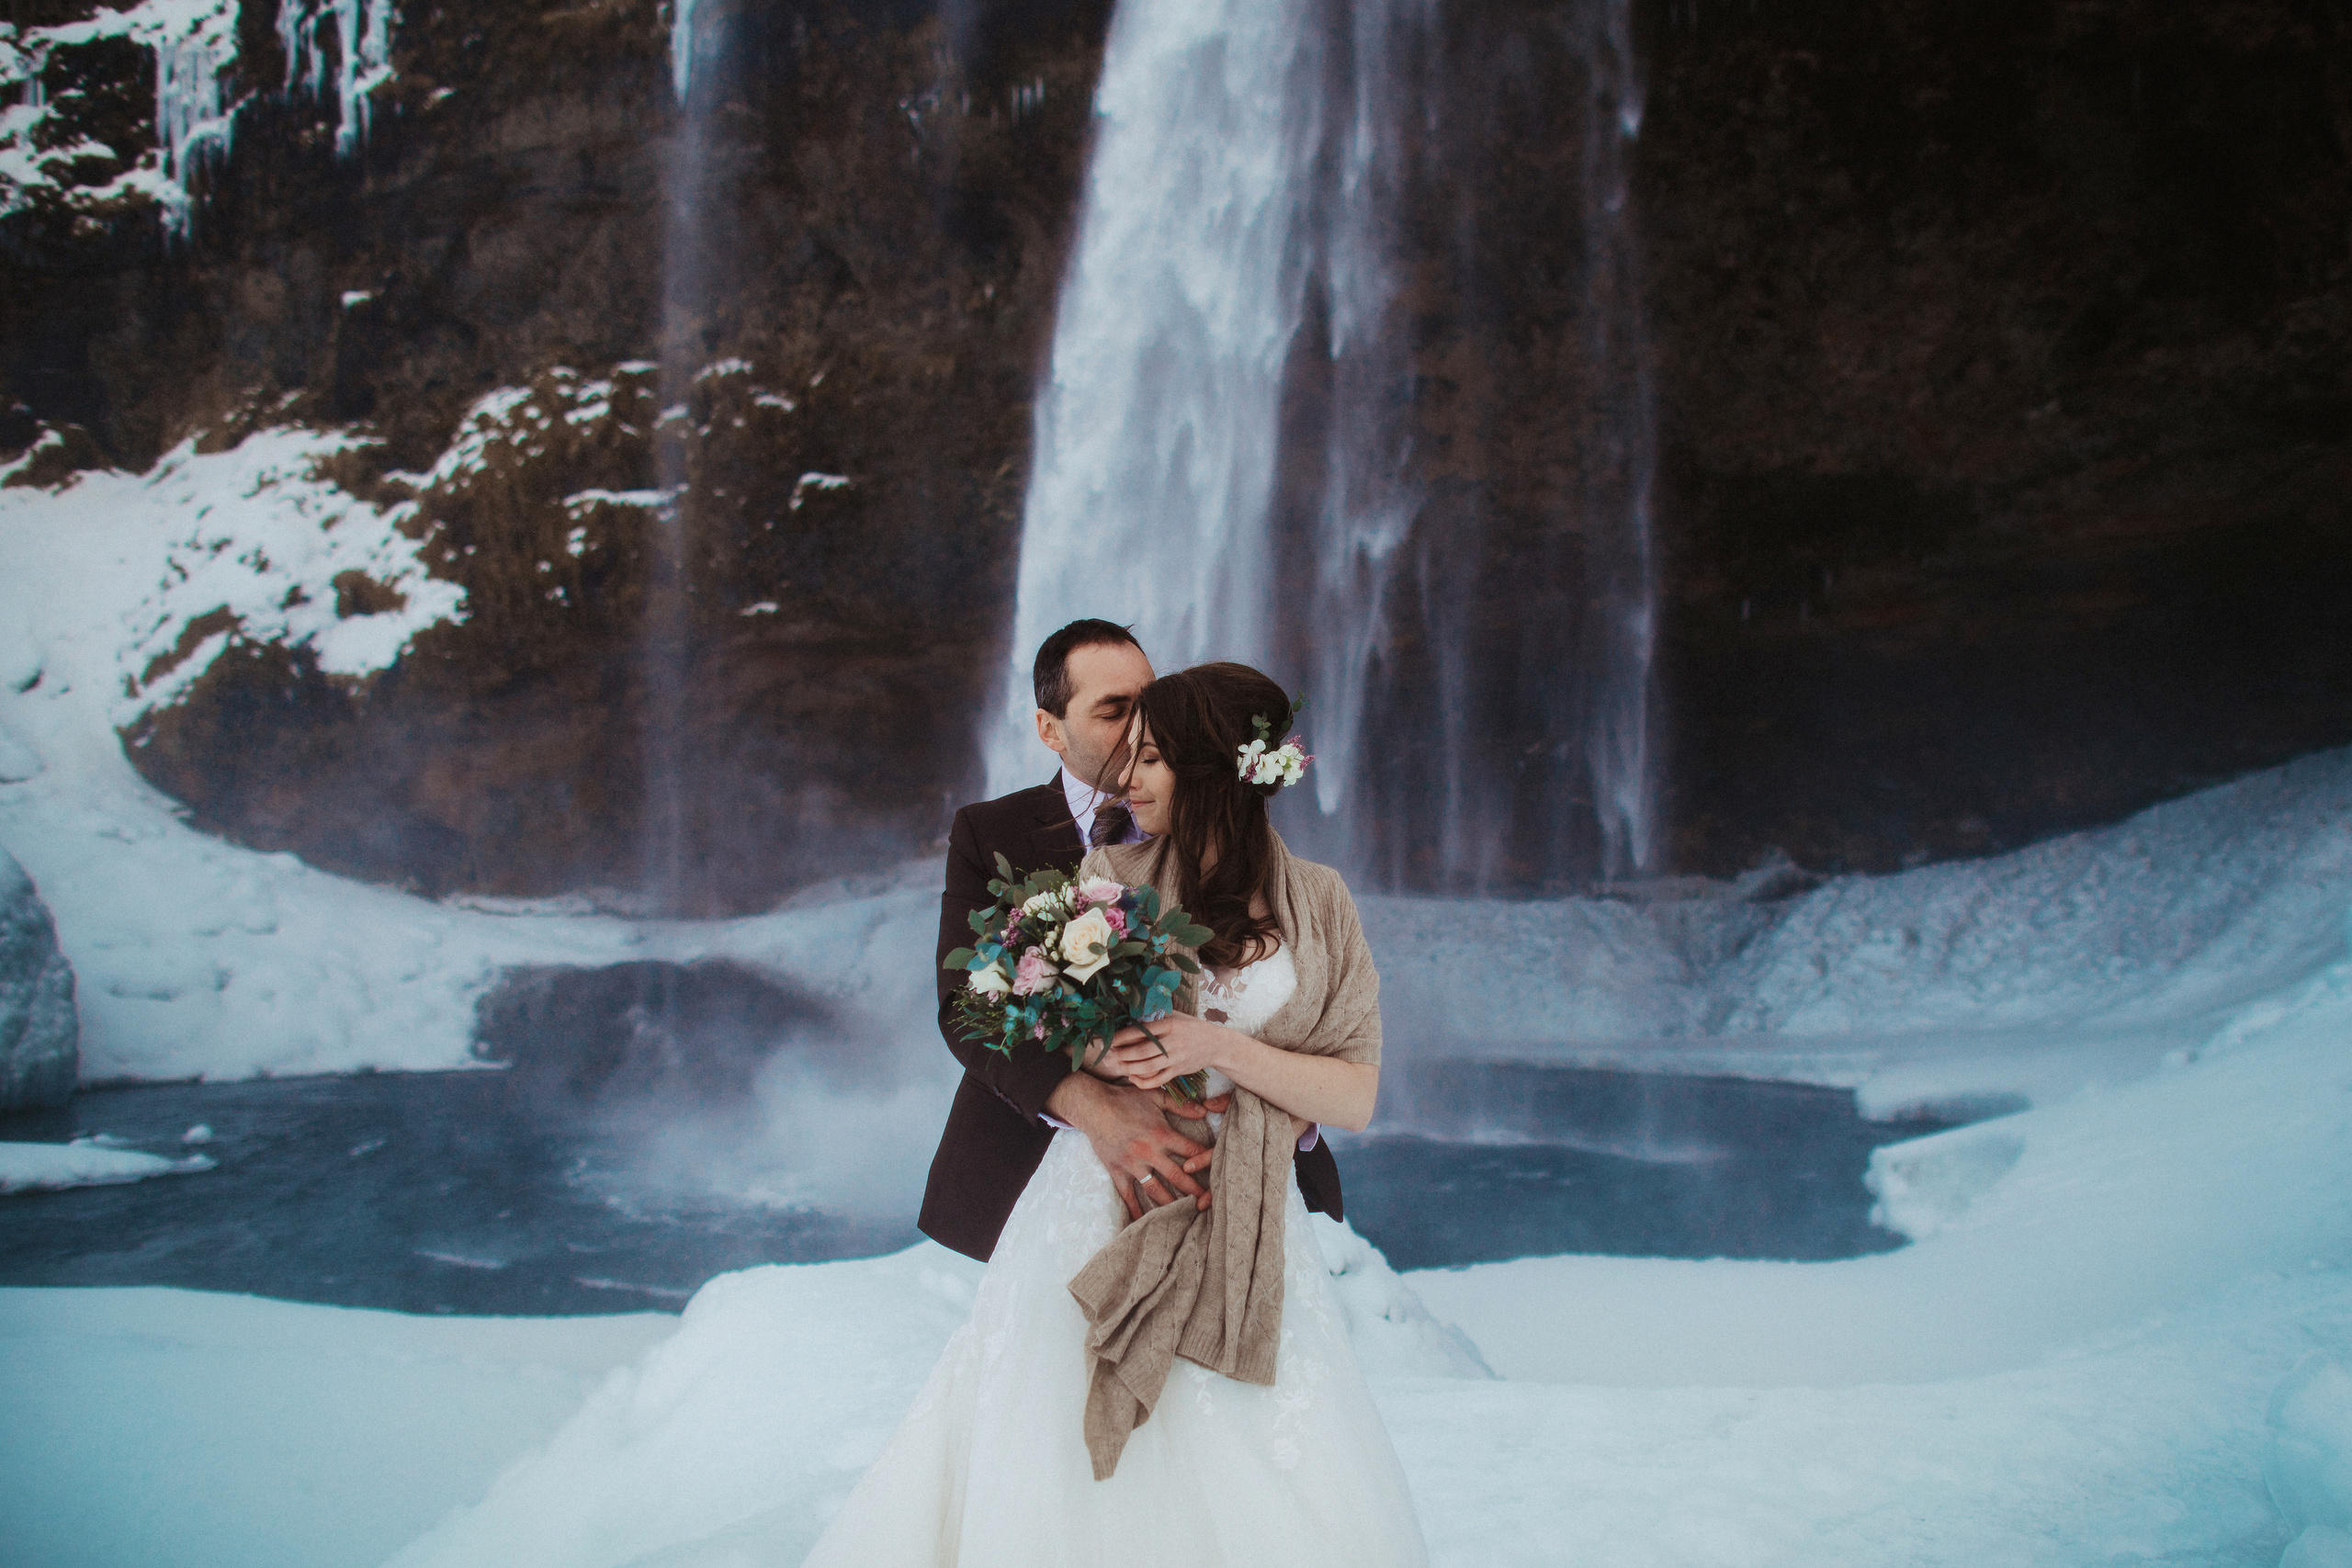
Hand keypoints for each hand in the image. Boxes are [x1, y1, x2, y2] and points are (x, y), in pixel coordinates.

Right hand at [1045, 1073, 1214, 1221]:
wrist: (1094, 1106)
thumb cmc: (1126, 1099)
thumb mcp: (1155, 1097)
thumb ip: (1181, 1105)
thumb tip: (1205, 1111)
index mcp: (1161, 1134)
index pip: (1190, 1151)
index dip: (1205, 1161)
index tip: (1219, 1171)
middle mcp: (1149, 1152)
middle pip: (1177, 1176)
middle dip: (1195, 1190)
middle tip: (1209, 1203)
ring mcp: (1133, 1165)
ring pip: (1156, 1190)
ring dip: (1171, 1203)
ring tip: (1185, 1215)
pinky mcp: (1117, 1172)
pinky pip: (1128, 1195)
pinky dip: (1136, 1210)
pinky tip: (1144, 1222)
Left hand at [1105, 1013, 1226, 1093]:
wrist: (1216, 1044)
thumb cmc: (1191, 1027)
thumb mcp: (1176, 1016)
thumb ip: (1156, 1015)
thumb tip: (1130, 1014)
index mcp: (1170, 1024)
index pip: (1142, 1031)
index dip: (1122, 1036)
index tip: (1108, 1039)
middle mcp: (1173, 1042)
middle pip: (1142, 1051)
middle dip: (1121, 1054)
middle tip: (1107, 1056)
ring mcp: (1176, 1058)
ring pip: (1148, 1067)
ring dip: (1128, 1068)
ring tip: (1115, 1066)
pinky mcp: (1178, 1071)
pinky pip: (1158, 1080)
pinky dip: (1143, 1082)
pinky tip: (1132, 1077)